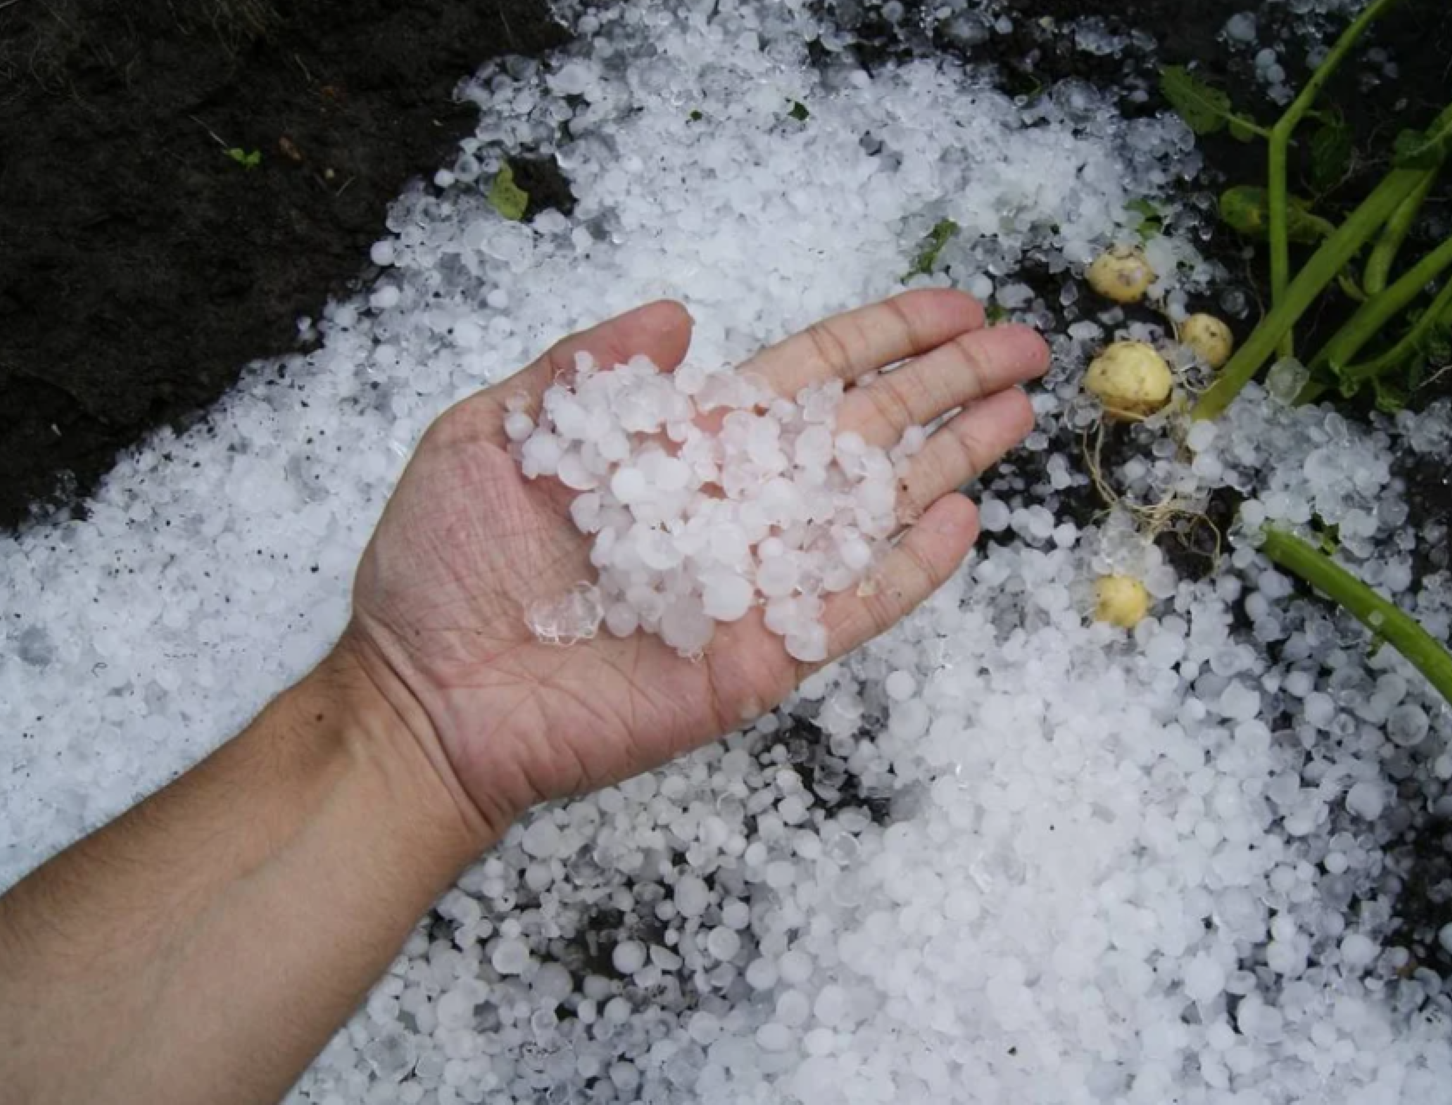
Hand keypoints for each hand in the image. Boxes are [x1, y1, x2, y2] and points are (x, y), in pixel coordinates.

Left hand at [340, 290, 1048, 835]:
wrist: (424, 698)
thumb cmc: (442, 568)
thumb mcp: (491, 434)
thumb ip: (585, 369)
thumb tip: (679, 308)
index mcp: (684, 445)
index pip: (809, 377)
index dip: (883, 338)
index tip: (953, 306)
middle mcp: (735, 506)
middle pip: (866, 431)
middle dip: (947, 385)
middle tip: (1027, 345)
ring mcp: (754, 584)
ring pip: (874, 510)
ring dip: (951, 460)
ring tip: (1021, 413)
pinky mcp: (759, 657)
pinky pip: (850, 609)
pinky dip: (908, 571)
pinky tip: (962, 524)